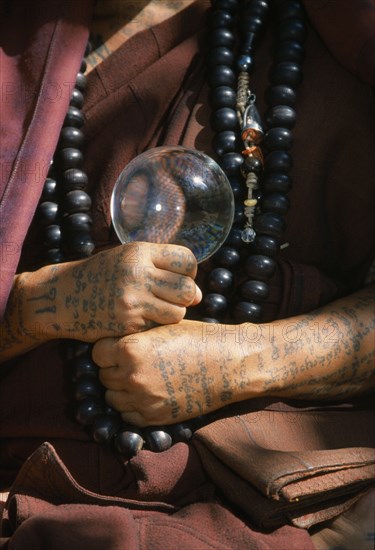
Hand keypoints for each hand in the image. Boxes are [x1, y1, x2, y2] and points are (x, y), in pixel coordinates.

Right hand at [21, 242, 201, 342]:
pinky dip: (155, 324)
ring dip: (173, 313)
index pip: (187, 260)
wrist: (62, 297)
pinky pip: (158, 326)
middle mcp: (138, 274)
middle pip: (188, 289)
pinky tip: (141, 318)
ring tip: (157, 309)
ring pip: (179, 312)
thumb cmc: (100, 276)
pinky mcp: (129, 324)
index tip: (180, 277)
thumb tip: (199, 295)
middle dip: (187, 296)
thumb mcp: (127, 258)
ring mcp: (133, 301)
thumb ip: (162, 269)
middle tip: (173, 297)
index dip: (189, 271)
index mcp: (140, 252)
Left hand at [92, 320, 251, 426]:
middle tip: (131, 362)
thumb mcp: (162, 328)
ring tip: (139, 378)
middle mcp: (131, 376)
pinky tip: (147, 393)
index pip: (97, 352)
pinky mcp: (154, 417)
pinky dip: (132, 405)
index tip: (118, 347)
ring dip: (120, 388)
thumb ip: (135, 336)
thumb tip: (114, 341)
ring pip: (112, 397)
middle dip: (113, 368)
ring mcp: (142, 400)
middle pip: (103, 375)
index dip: (108, 348)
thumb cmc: (198, 339)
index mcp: (130, 349)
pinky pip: (128, 415)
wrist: (228, 364)